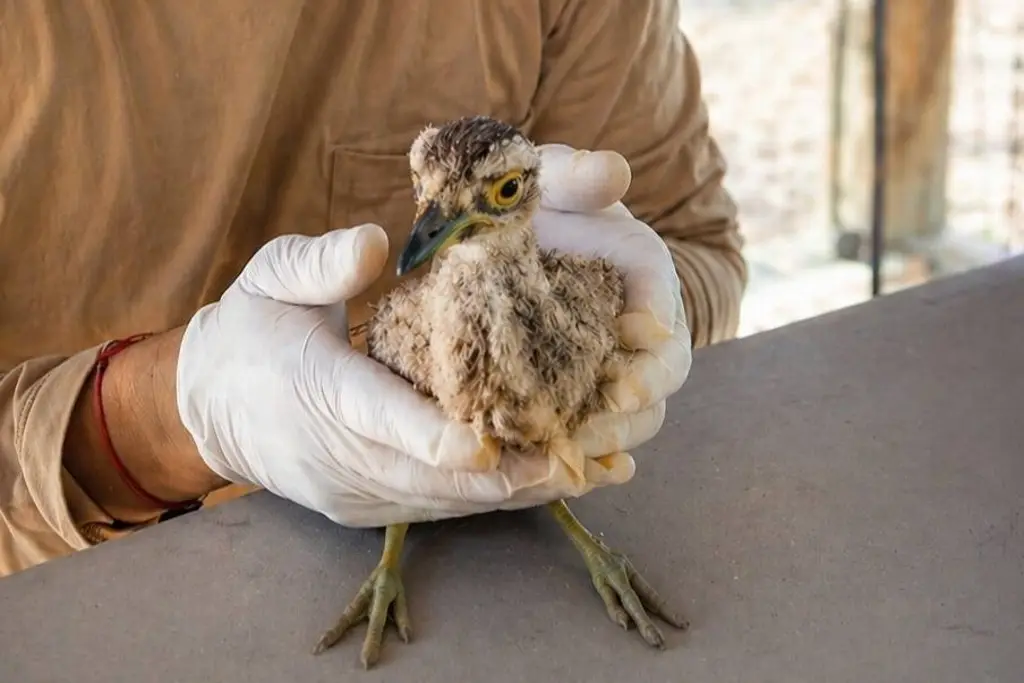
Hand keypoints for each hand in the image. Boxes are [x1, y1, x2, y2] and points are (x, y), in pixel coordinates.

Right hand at [174, 224, 638, 527]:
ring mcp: (349, 490)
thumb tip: (372, 245)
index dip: (438, 437)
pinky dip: (484, 502)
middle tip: (580, 459)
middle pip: (426, 477)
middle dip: (505, 474)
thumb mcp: (270, 276)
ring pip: (437, 504)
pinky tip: (538, 486)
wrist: (207, 403)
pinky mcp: (360, 509)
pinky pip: (430, 511)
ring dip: (509, 494)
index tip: (493, 443)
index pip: (382, 418)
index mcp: (316, 388)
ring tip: (582, 475)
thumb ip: (318, 262)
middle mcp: (335, 454)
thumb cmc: (252, 328)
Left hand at [532, 143, 692, 452]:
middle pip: (662, 377)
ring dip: (610, 435)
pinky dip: (591, 453)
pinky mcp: (597, 395)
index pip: (662, 313)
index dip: (650, 337)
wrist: (516, 240)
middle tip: (597, 416)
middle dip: (634, 401)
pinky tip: (564, 471)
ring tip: (567, 451)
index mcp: (643, 272)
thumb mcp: (547, 180)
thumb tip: (611, 172)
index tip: (627, 350)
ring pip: (639, 414)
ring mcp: (625, 366)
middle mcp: (647, 326)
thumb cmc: (536, 205)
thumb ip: (574, 176)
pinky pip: (607, 433)